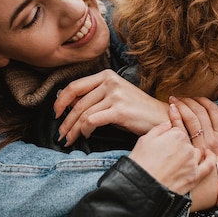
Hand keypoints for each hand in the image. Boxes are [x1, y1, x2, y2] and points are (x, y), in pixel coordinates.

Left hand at [54, 70, 168, 145]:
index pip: (74, 86)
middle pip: (77, 103)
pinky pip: (92, 121)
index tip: (55, 113)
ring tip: (68, 140)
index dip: (61, 101)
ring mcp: (115, 95)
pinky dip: (85, 130)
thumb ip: (94, 98)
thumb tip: (69, 106)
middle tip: (60, 134)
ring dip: (73, 130)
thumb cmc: (137, 111)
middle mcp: (110, 82)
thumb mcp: (114, 98)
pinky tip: (85, 136)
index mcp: (107, 75)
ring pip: (83, 114)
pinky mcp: (120, 110)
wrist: (162, 117)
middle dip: (65, 121)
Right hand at [128, 103, 214, 195]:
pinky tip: (208, 155)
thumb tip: (168, 123)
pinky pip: (209, 165)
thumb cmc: (141, 163)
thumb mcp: (144, 140)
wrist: (142, 187)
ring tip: (177, 161)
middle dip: (178, 147)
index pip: (178, 131)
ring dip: (190, 154)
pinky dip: (211, 159)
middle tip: (166, 155)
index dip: (170, 138)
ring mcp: (193, 162)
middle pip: (187, 142)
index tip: (164, 143)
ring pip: (197, 152)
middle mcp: (187, 147)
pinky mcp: (195, 176)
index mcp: (176, 135)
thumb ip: (159, 129)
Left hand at [169, 96, 217, 155]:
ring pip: (191, 118)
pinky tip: (171, 110)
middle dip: (189, 101)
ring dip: (182, 106)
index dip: (204, 101)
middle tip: (180, 97)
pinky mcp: (190, 151)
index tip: (196, 98)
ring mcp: (201, 145)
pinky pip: (181, 130)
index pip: (215, 111)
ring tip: (173, 100)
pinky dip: (175, 117)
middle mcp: (213, 139)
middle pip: (201, 112)